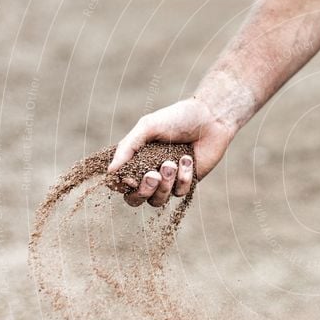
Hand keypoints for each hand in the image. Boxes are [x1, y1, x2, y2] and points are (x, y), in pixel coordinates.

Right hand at [108, 97, 235, 206]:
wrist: (210, 119)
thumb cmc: (176, 119)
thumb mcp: (147, 128)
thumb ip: (127, 148)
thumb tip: (110, 172)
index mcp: (135, 159)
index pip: (119, 183)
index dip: (121, 186)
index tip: (130, 178)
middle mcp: (149, 172)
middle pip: (135, 199)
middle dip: (143, 191)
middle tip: (154, 175)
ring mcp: (168, 180)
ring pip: (158, 200)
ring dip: (164, 184)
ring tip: (171, 163)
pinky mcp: (187, 183)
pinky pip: (179, 192)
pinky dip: (183, 177)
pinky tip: (188, 158)